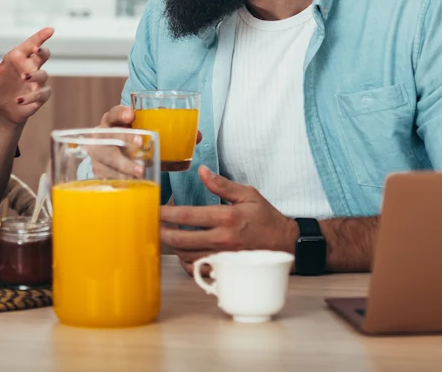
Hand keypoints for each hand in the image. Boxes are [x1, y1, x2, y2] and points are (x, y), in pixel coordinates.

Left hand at [0, 27, 52, 124]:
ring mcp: (36, 82)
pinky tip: (19, 100)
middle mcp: (30, 67)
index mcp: (20, 57)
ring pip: (43, 75)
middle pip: (43, 55)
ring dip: (34, 76)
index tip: (50, 30)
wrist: (1, 108)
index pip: (32, 43)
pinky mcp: (39, 96)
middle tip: (36, 50)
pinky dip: (31, 97)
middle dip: (43, 51)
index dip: (41, 36)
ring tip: (24, 77)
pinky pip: (40, 94)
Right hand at [94, 105, 202, 177]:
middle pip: (109, 137)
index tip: (132, 114)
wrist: (108, 157)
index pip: (113, 113)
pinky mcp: (98, 174)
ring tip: (139, 173)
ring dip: (124, 166)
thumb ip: (168, 133)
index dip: (121, 113)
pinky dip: (120, 182)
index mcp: (113, 122)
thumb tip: (198, 136)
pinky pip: (107, 179)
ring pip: (108, 160)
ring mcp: (98, 156)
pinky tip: (130, 187)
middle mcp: (102, 137)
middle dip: (125, 139)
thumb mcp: (144, 133)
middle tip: (141, 145)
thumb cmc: (131, 142)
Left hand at [160, 166, 297, 273]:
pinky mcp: (226, 270)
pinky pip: (199, 270)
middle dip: (163, 233)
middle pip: (181, 240)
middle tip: (155, 225)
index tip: (155, 209)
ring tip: (168, 236)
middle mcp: (222, 239)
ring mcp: (223, 257)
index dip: (167, 213)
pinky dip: (187, 262)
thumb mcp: (248, 194)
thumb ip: (222, 185)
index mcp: (226, 218)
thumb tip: (201, 171)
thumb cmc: (266, 218)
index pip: (188, 216)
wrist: (286, 244)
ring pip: (187, 256)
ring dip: (174, 247)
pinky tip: (185, 252)